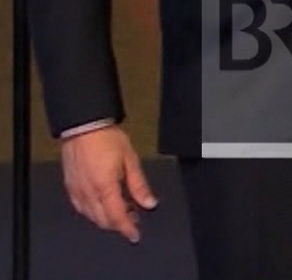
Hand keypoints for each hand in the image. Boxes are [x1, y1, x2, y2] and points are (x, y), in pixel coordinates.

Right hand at [61, 126, 155, 243]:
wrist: (84, 127)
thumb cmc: (107, 139)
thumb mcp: (131, 160)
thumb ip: (139, 185)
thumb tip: (149, 203)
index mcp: (105, 187)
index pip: (117, 217)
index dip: (127, 229)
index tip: (135, 235)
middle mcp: (88, 193)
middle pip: (103, 220)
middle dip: (118, 224)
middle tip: (133, 219)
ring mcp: (77, 191)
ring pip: (91, 216)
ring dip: (106, 218)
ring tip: (122, 210)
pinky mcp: (70, 187)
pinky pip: (81, 208)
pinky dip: (93, 212)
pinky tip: (103, 205)